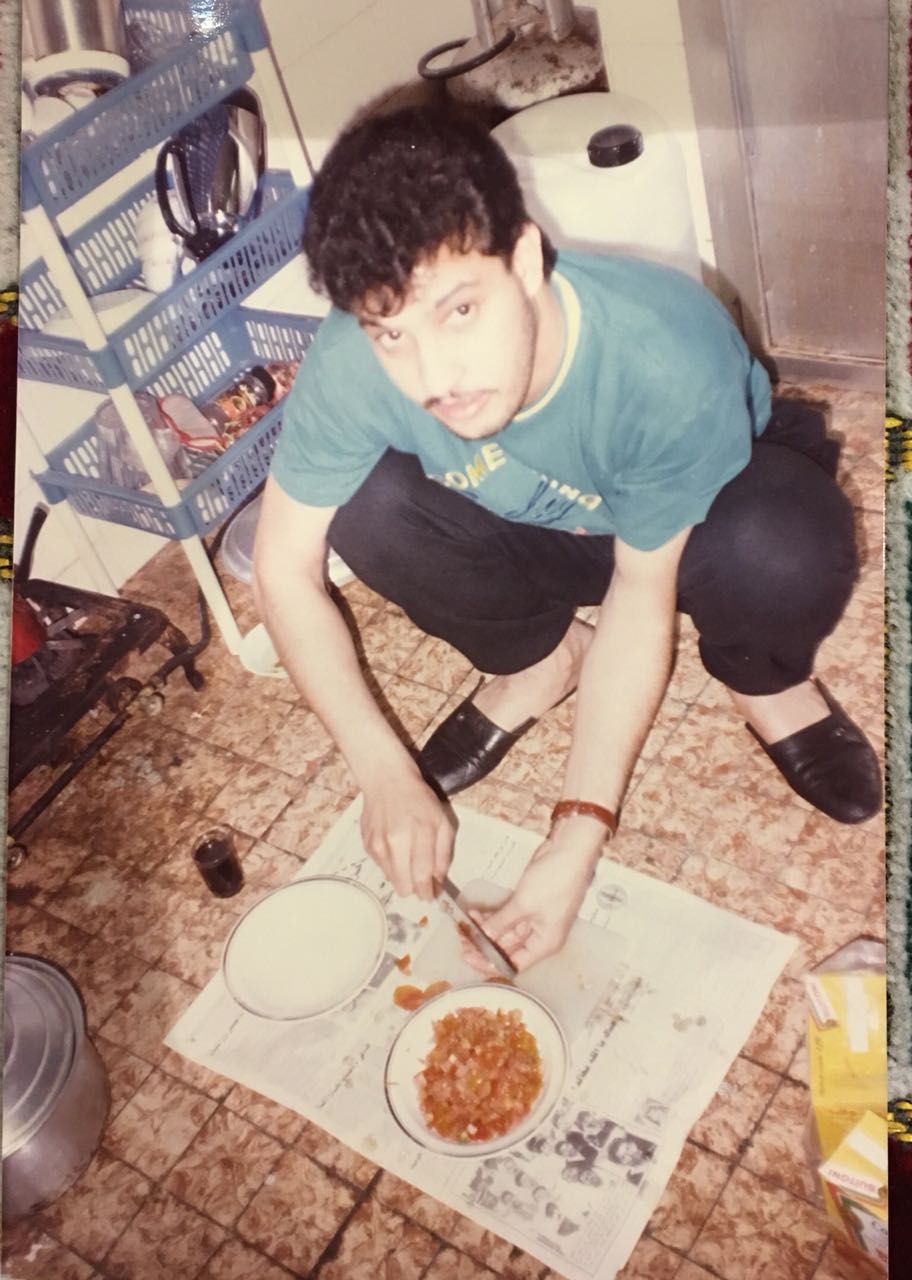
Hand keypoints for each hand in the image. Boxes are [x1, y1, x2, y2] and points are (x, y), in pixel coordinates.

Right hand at [361, 772, 454, 900]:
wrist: (387, 780)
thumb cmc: (420, 799)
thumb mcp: (442, 821)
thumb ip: (443, 854)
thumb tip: (438, 881)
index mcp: (420, 834)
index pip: (422, 876)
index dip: (427, 892)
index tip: (431, 896)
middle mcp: (396, 842)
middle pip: (404, 887)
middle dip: (415, 888)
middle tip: (422, 881)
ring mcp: (378, 845)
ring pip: (392, 880)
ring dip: (403, 876)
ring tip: (408, 857)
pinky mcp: (367, 845)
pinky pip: (382, 868)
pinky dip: (392, 864)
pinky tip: (396, 846)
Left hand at [463, 831, 600, 971]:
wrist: (569, 852)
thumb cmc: (555, 881)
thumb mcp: (524, 905)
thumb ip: (501, 923)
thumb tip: (483, 937)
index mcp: (545, 944)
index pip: (514, 964)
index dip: (490, 963)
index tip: (469, 957)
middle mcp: (541, 936)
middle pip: (508, 949)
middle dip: (485, 945)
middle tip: (462, 941)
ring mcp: (535, 919)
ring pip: (506, 931)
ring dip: (486, 928)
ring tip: (465, 924)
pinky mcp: (529, 903)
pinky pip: (508, 916)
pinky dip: (493, 915)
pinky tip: (475, 913)